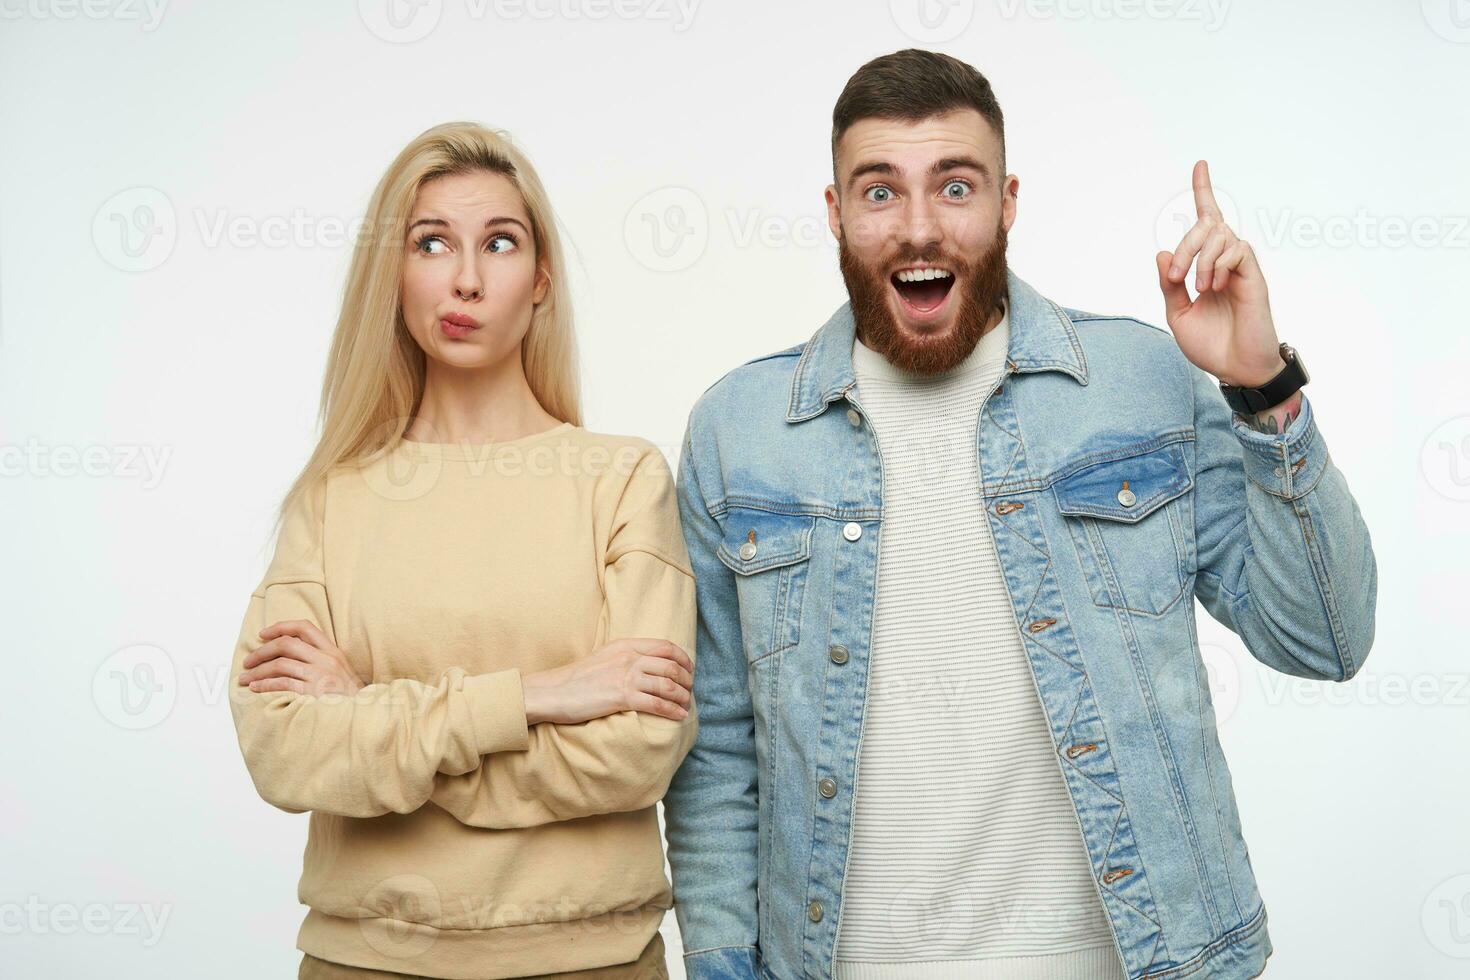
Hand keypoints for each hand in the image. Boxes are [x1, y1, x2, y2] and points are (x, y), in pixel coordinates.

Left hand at [237, 619, 365, 696]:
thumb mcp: (341, 671)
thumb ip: (320, 660)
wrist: (363, 718)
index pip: (304, 627)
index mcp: (333, 651)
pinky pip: (282, 683)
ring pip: (280, 663)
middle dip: (261, 651)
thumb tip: (287, 655)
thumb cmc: (348, 699)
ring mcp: (321, 675)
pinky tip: (255, 688)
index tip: (263, 634)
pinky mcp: (313, 692)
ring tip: (245, 678)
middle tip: (248, 661)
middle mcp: (327, 659)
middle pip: (286, 644)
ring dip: (257, 670)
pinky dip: (264, 684)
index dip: (280, 627)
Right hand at [522, 637, 692, 725]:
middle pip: (671, 665)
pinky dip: (672, 710)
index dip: (683, 659)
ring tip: (686, 705)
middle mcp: (629, 658)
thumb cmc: (576, 679)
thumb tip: (648, 667)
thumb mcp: (605, 657)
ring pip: (668, 685)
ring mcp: (626, 676)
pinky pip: (657, 704)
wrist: (552, 692)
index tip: (688, 671)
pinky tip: (679, 716)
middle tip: (689, 691)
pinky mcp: (622, 697)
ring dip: (683, 696)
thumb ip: (626, 658)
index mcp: (626, 645)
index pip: (666, 646)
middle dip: (686, 680)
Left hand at [1155, 160, 1285, 388]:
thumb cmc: (1211, 343)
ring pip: (1220, 233)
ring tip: (1198, 288)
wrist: (1236, 368)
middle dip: (1186, 243)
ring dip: (1200, 257)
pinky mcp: (1254, 275)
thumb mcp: (1177, 313)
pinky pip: (1236, 249)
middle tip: (1177, 275)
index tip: (1201, 164)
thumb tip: (1162, 253)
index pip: (1207, 220)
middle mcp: (1226, 260)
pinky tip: (1213, 287)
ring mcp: (1241, 266)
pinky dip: (1218, 264)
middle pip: (1207, 224)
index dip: (1204, 191)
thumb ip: (1169, 284)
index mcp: (1208, 266)